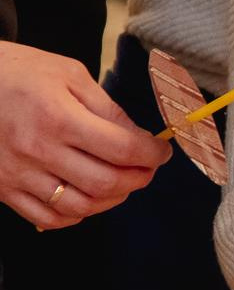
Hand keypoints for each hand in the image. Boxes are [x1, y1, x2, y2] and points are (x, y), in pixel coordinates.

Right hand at [0, 41, 167, 229]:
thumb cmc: (15, 72)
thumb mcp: (67, 74)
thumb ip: (107, 108)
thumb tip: (140, 137)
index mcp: (57, 117)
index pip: (124, 149)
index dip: (153, 154)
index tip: (161, 151)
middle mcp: (37, 150)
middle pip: (107, 184)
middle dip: (139, 178)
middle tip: (146, 167)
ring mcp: (18, 174)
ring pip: (82, 206)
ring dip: (112, 199)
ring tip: (120, 182)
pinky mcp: (3, 188)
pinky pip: (49, 217)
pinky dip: (77, 214)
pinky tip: (86, 197)